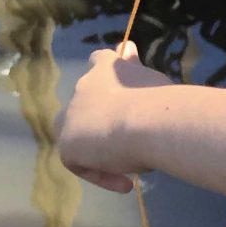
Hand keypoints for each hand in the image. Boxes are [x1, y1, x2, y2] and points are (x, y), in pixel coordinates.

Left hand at [57, 41, 170, 192]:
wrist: (147, 121)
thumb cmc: (157, 98)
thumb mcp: (149, 78)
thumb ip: (135, 66)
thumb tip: (127, 44)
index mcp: (104, 67)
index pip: (100, 62)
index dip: (109, 78)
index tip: (129, 92)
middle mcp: (81, 88)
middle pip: (83, 103)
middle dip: (103, 121)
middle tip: (130, 139)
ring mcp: (70, 116)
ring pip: (75, 134)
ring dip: (97, 147)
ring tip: (124, 160)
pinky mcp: (68, 145)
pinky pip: (81, 164)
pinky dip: (103, 174)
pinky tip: (126, 183)